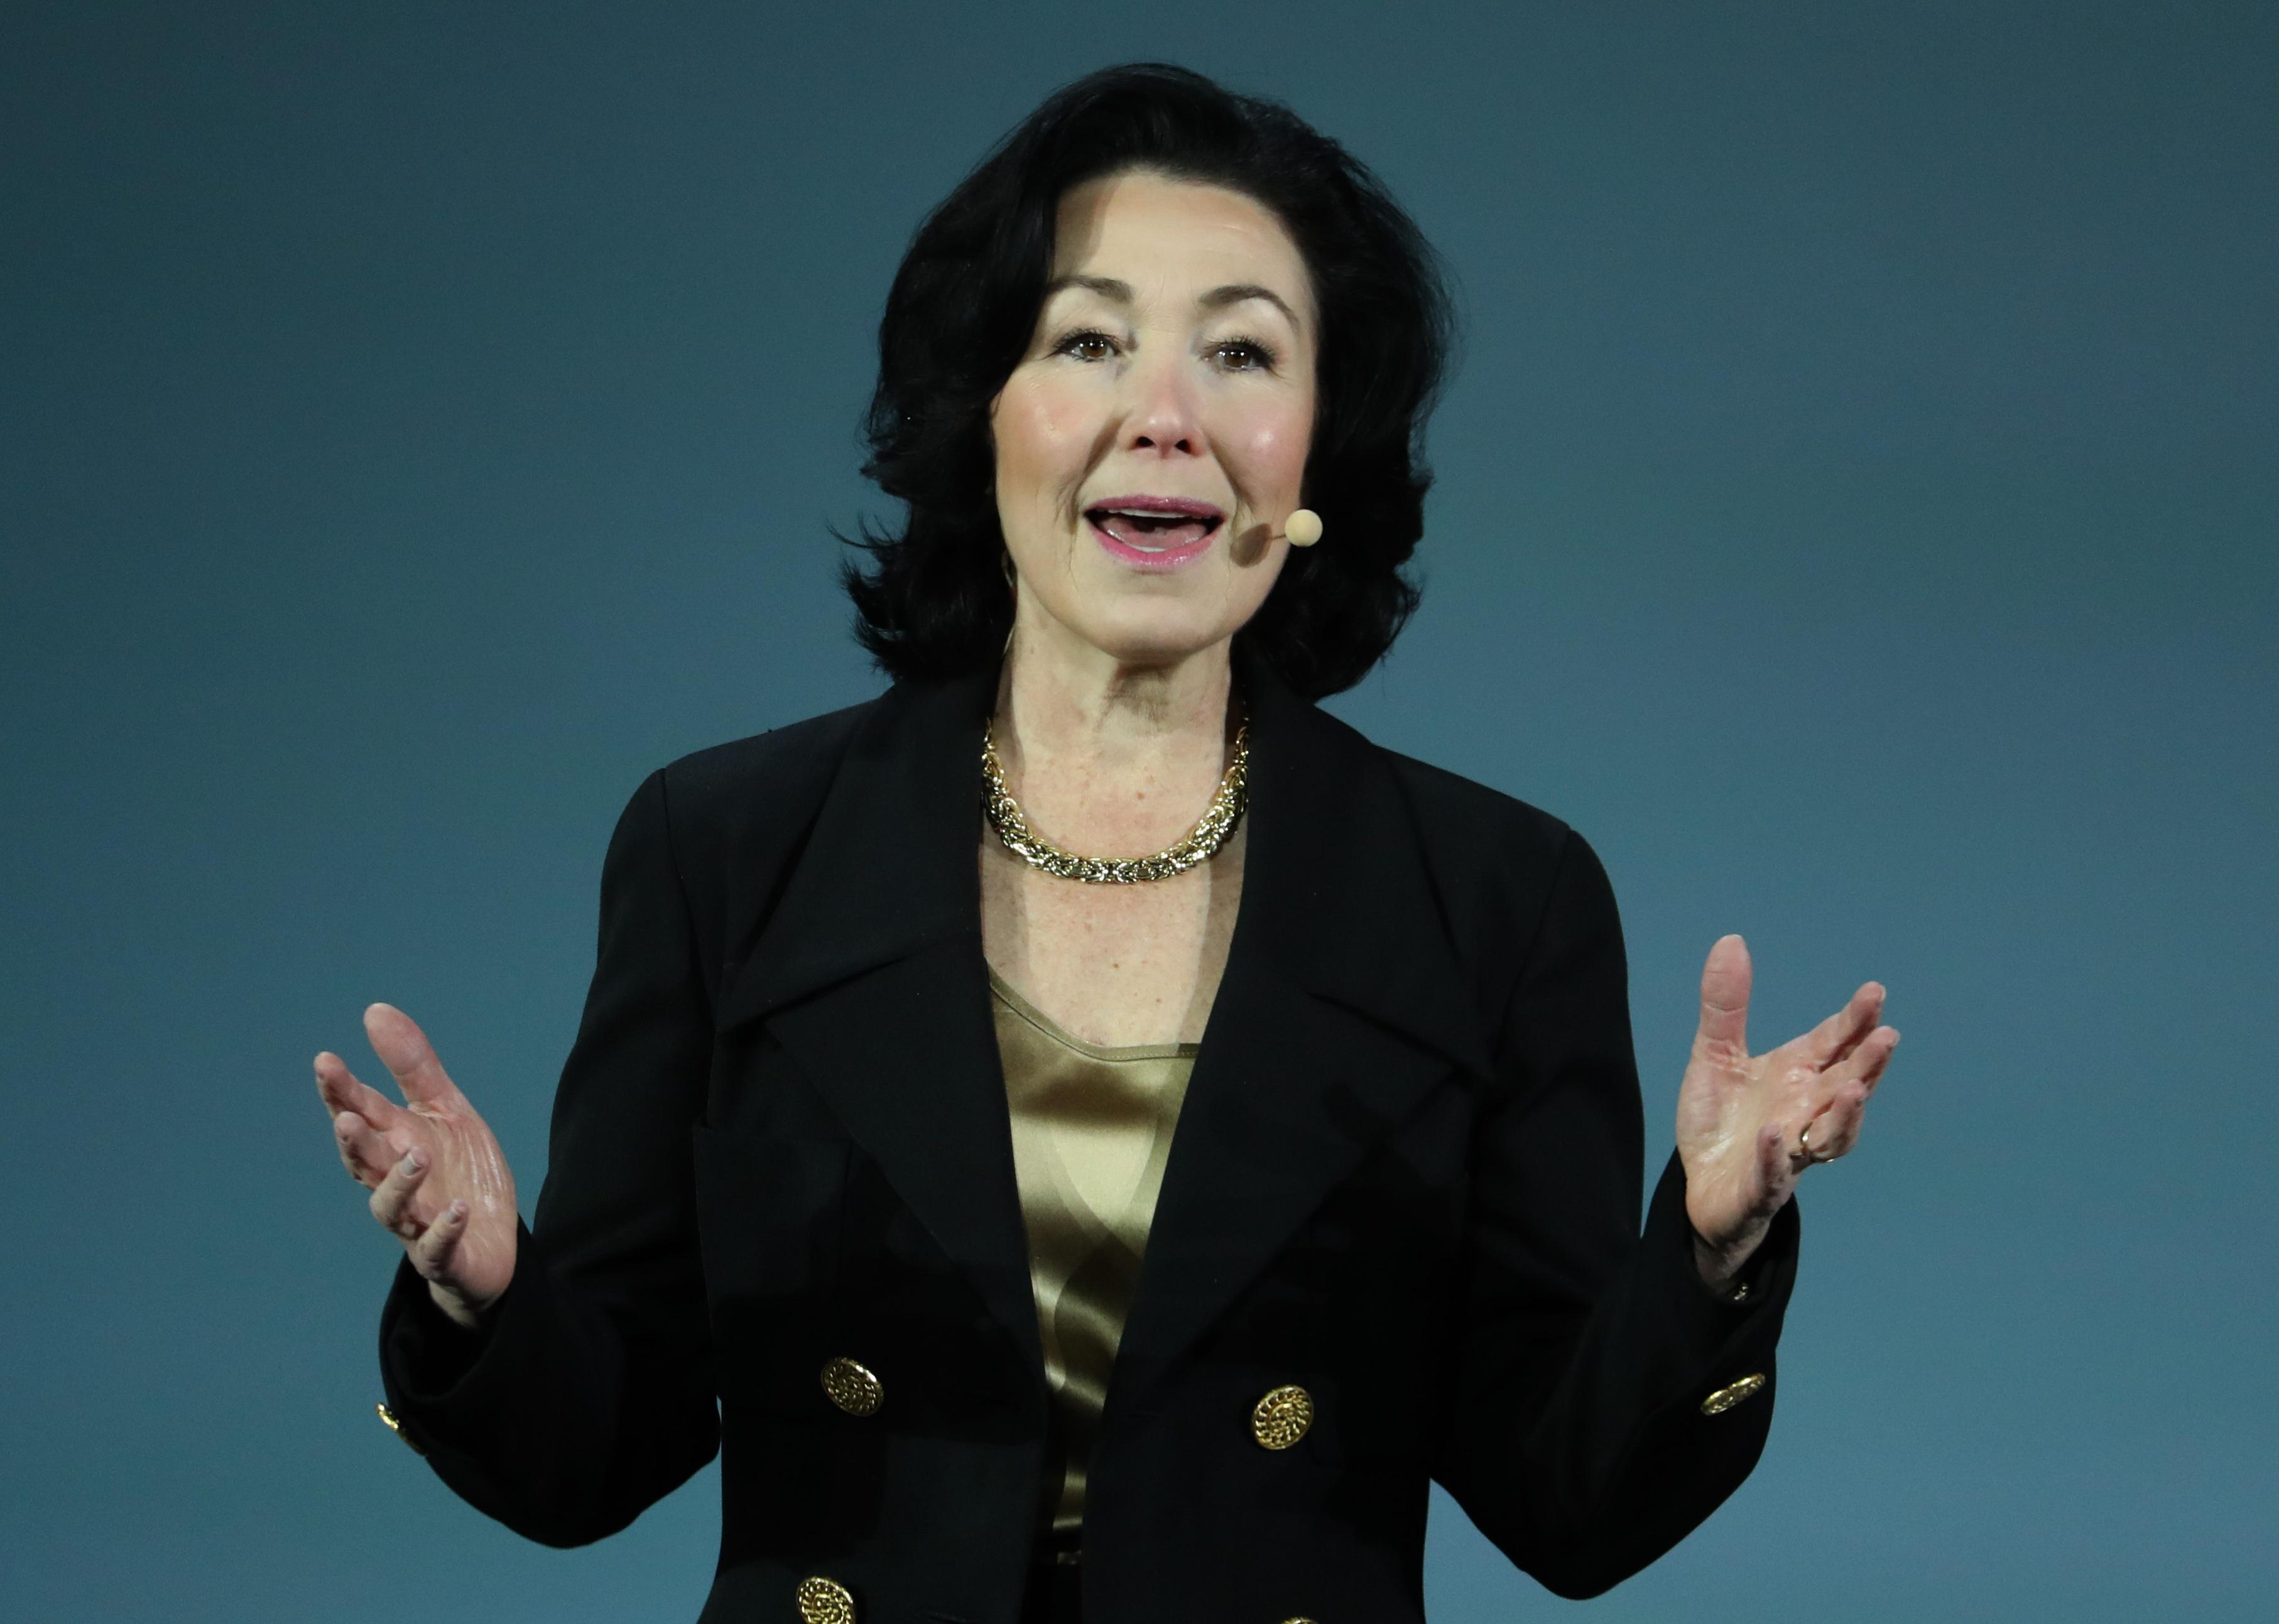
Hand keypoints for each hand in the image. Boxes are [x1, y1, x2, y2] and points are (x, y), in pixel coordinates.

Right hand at [315, 1004, 517, 1329]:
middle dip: (355, 1141)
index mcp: (394, 1143)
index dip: (340, 1091)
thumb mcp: (445, 1110)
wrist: (487, 1241)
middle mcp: (395, 1182)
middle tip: (347, 1117)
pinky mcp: (443, 1254)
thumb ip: (412, 1066)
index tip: (325, 1061)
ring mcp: (416, 1220)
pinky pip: (438, 1245)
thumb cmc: (459, 1171)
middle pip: (365, 1161)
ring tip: (416, 1156)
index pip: (361, 1114)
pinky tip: (458, 1210)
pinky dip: (445, 1229)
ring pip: (392, 1207)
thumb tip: (374, 1010)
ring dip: (400, 1182)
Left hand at [1676, 935, 1897, 1285]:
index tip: (1874, 993)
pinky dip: (1775, 1156)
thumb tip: (1730, 939)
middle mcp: (1805, 1112)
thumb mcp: (1716, 1055)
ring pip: (1830, 1137)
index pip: (1834, 1044)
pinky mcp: (1761, 1188)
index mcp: (1798, 1076)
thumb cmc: (1723, 1120)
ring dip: (1845, 1115)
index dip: (1855, 1021)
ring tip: (1855, 1089)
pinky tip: (1773, 1135)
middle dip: (1868, 1064)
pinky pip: (1774, 1174)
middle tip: (1887, 1038)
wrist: (1702, 1185)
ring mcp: (1789, 1152)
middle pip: (1846, 1086)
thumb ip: (1726, 1005)